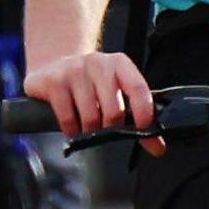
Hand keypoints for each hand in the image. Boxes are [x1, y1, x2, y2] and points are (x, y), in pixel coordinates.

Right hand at [24, 47, 155, 138]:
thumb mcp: (114, 91)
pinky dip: (71, 130)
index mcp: (119, 64)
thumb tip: (157, 146)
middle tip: (104, 128)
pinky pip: (68, 119)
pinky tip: (71, 126)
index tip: (144, 132)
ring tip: (86, 125)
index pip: (138, 89)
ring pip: (91, 117)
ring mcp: (74, 70)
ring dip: (89, 131)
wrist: (52, 66)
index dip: (144, 114)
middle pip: (114, 111)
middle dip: (110, 128)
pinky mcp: (54, 82)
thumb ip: (136, 116)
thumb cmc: (89, 83)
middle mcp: (98, 63)